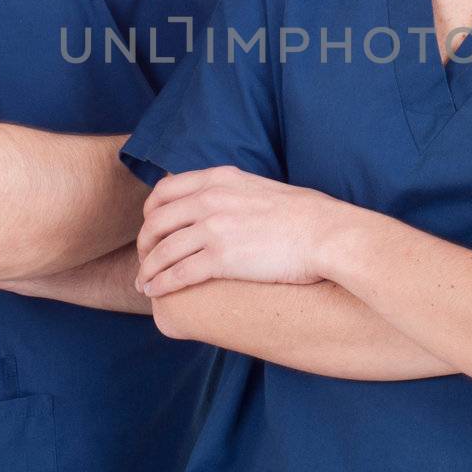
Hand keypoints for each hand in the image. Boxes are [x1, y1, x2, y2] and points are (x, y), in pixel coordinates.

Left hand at [135, 166, 338, 296]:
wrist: (327, 234)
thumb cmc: (307, 216)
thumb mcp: (262, 187)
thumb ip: (236, 193)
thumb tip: (231, 204)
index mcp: (219, 178)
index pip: (165, 190)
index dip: (150, 213)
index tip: (152, 231)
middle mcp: (210, 199)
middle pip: (156, 222)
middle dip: (144, 244)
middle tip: (144, 260)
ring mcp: (213, 228)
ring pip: (162, 250)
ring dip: (148, 269)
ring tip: (144, 284)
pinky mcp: (220, 258)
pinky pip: (178, 273)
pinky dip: (161, 284)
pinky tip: (156, 293)